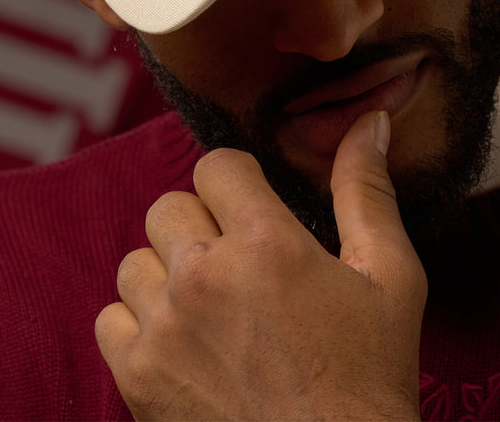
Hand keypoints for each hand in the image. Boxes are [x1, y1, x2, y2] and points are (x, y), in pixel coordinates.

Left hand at [95, 111, 426, 420]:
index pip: (216, 166)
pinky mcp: (137, 380)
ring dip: (167, 271)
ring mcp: (164, 330)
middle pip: (169, 206)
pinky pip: (109, 317)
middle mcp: (204, 277)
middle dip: (202, 223)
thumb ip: (367, 190)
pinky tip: (182, 339)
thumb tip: (370, 121)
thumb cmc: (370, 376)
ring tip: (210, 302)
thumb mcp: (390, 275)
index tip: (255, 207)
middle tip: (239, 260)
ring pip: (135, 260)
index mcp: (267, 243)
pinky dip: (138, 322)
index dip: (238, 181)